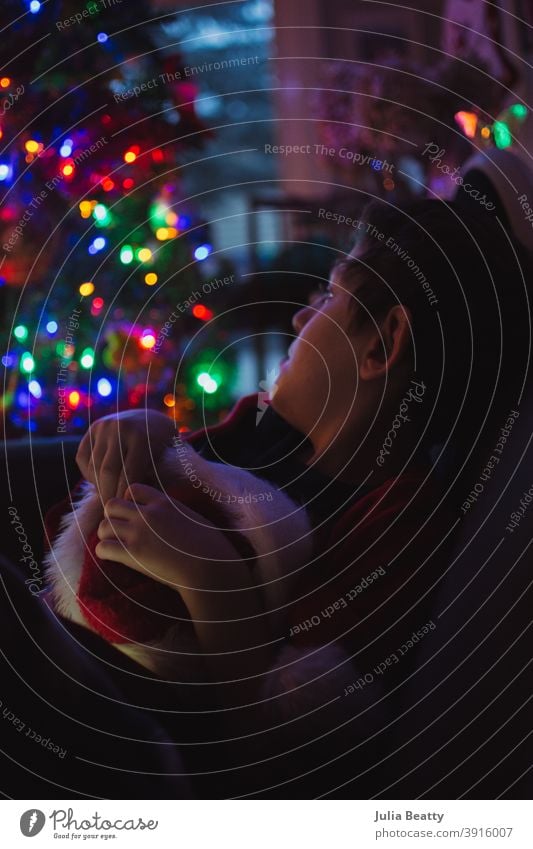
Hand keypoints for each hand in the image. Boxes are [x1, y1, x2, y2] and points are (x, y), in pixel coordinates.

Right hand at [76, 409, 175, 504]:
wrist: (151, 419)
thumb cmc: (161, 447)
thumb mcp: (165, 458)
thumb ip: (153, 477)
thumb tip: (134, 504)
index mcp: (142, 437)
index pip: (128, 474)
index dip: (124, 494)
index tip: (125, 507)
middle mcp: (120, 428)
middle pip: (107, 471)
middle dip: (108, 493)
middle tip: (111, 509)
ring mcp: (105, 426)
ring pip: (94, 465)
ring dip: (98, 485)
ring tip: (106, 497)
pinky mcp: (92, 428)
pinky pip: (83, 457)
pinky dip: (89, 473)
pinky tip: (99, 481)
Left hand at [95, 483, 240, 587]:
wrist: (210, 568)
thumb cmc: (211, 547)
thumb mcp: (194, 518)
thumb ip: (175, 513)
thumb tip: (171, 517)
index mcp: (165, 502)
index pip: (134, 489)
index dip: (129, 501)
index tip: (133, 513)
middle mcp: (148, 514)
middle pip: (112, 505)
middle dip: (112, 517)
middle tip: (120, 531)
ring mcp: (138, 533)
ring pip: (103, 526)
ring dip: (106, 536)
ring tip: (115, 545)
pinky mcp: (132, 554)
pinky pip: (102, 548)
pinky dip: (104, 553)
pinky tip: (114, 558)